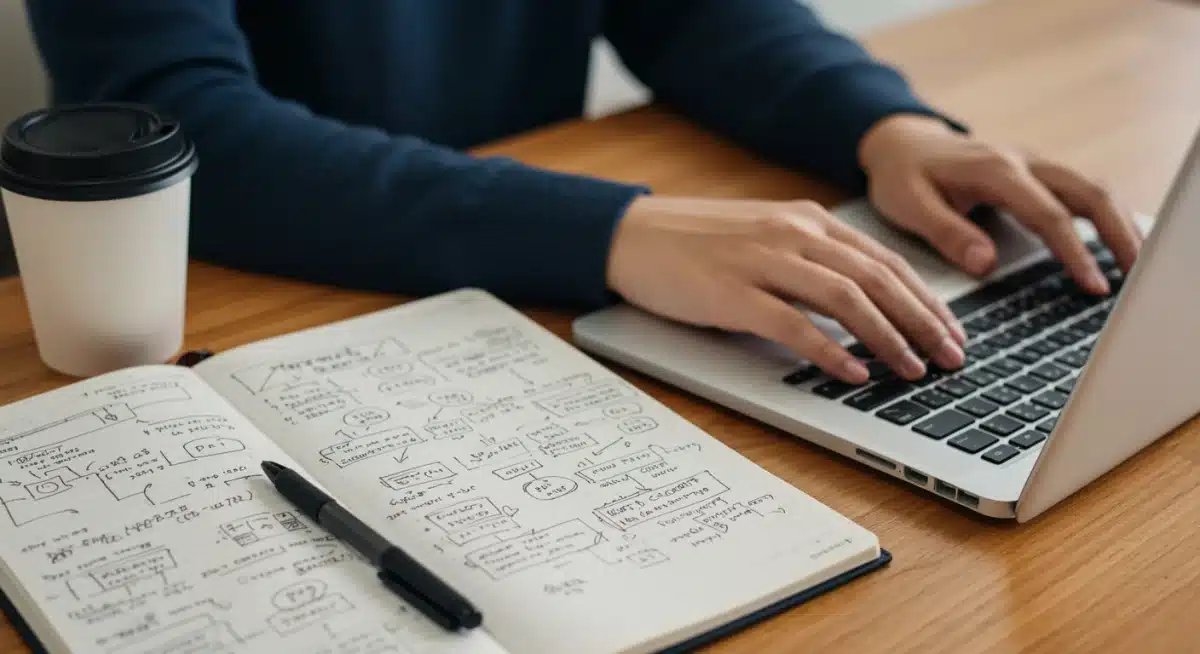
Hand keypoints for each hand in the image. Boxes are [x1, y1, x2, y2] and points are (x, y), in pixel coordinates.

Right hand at [606, 196, 966, 383]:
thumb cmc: (697, 242)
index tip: (952, 331)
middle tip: (952, 357)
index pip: (884, 260)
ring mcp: (762, 261)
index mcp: (806, 220)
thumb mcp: (765, 237)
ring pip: (846, 298)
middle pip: (877, 278)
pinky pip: (793, 323)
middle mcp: (792, 234)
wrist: (631, 235)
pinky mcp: (732, 293)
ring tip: (913, 369)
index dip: (926, 298)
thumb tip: (864, 301)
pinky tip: (853, 372)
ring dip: (888, 337)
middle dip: (923, 321)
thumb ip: (811, 259)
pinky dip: (830, 350)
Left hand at [858, 115, 1142, 293]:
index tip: (1092, 284)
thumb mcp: (908, 205)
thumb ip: (946, 233)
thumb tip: (985, 264)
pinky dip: (1106, 216)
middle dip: (1118, 234)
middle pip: (1089, 193)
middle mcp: (1023, 162)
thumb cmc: (902, 176)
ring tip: (1135, 265)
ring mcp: (1034, 165)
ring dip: (1120, 224)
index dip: (1074, 251)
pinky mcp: (1038, 173)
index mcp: (994, 170)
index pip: (1048, 213)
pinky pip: (1082, 191)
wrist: (900, 144)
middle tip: (1134, 277)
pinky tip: (1116, 244)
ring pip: (1094, 188)